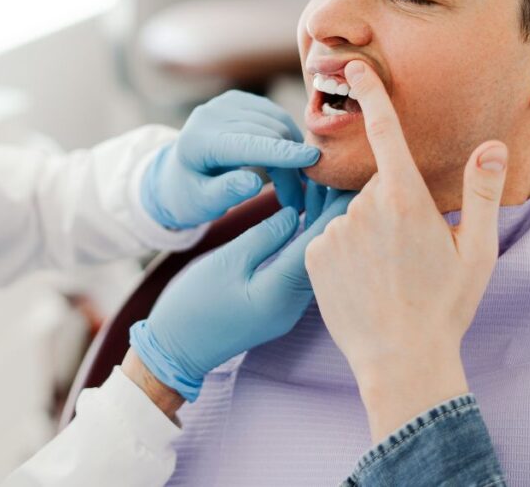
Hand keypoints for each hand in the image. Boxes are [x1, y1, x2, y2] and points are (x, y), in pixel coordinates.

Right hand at [130, 190, 353, 401]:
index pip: (318, 243)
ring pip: (314, 259)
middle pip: (323, 250)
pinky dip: (306, 240)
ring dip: (321, 225)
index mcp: (281, 292)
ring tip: (327, 187)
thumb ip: (264, 236)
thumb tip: (294, 215)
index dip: (336, 210)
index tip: (353, 182)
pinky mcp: (281, 306)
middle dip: (334, 212)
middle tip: (343, 177)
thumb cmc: (193, 307)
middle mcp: (294, 304)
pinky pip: (301, 268)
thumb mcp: (227, 262)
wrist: (176, 352)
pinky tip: (308, 216)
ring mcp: (289, 308)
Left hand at [141, 90, 320, 228]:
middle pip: (267, 135)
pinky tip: (287, 160)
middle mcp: (211, 114)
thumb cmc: (192, 196)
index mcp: (198, 141)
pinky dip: (288, 138)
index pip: (247, 144)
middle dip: (288, 168)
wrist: (179, 173)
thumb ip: (226, 193)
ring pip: (277, 124)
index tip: (313, 160)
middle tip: (297, 201)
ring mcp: (226, 102)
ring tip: (291, 184)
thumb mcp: (204, 204)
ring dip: (292, 153)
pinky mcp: (240, 100)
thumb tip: (255, 184)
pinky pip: (276, 116)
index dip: (281, 152)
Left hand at [304, 60, 508, 440]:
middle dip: (394, 208)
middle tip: (412, 254)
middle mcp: (365, 208)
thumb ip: (482, 193)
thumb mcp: (478, 251)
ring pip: (354, 214)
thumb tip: (493, 146)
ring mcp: (335, 231)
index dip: (372, 94)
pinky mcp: (313, 254)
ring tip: (388, 274)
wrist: (401, 361)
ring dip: (369, 232)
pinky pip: (331, 237)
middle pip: (378, 187)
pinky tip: (364, 281)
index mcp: (407, 200)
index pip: (386, 132)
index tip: (354, 66)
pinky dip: (345, 251)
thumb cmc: (446, 307)